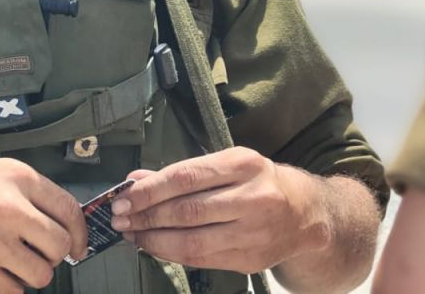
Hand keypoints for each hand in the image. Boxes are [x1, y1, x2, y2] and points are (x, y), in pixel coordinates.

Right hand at [0, 157, 87, 293]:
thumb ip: (23, 193)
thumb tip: (56, 222)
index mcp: (16, 177)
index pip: (69, 209)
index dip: (80, 233)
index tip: (78, 246)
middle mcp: (10, 208)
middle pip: (59, 245)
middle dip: (51, 255)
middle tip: (35, 255)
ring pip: (41, 274)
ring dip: (29, 274)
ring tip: (8, 263)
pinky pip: (13, 292)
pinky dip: (6, 287)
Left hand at [111, 147, 328, 274]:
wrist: (304, 214)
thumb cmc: (257, 182)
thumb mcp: (225, 164)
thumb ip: (180, 172)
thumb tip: (135, 180)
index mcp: (243, 165)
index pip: (185, 177)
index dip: (149, 190)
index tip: (123, 197)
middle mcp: (252, 198)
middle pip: (187, 211)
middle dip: (146, 216)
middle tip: (119, 218)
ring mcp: (254, 233)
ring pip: (193, 242)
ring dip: (154, 240)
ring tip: (133, 234)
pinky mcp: (251, 260)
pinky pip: (203, 260)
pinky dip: (173, 254)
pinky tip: (155, 246)